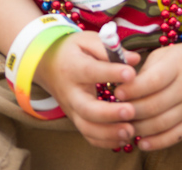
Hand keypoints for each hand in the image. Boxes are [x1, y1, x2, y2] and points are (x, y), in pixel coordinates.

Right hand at [35, 31, 140, 148]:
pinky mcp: (76, 120)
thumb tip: (134, 60)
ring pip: (87, 128)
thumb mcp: (87, 40)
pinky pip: (88, 136)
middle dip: (109, 113)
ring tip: (130, 130)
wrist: (47, 64)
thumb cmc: (73, 50)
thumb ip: (109, 48)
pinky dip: (105, 141)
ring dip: (109, 133)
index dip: (111, 73)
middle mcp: (70, 92)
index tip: (131, 74)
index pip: (91, 71)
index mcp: (73, 67)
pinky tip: (124, 138)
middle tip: (131, 111)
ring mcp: (72, 109)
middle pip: (86, 109)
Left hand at [114, 39, 181, 151]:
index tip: (116, 92)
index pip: (152, 81)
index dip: (132, 89)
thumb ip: (145, 70)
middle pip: (155, 105)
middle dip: (131, 111)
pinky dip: (157, 142)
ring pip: (162, 123)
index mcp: (178, 65)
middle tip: (114, 112)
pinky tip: (142, 143)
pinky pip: (175, 136)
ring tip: (124, 127)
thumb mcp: (166, 54)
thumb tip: (121, 87)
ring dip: (140, 128)